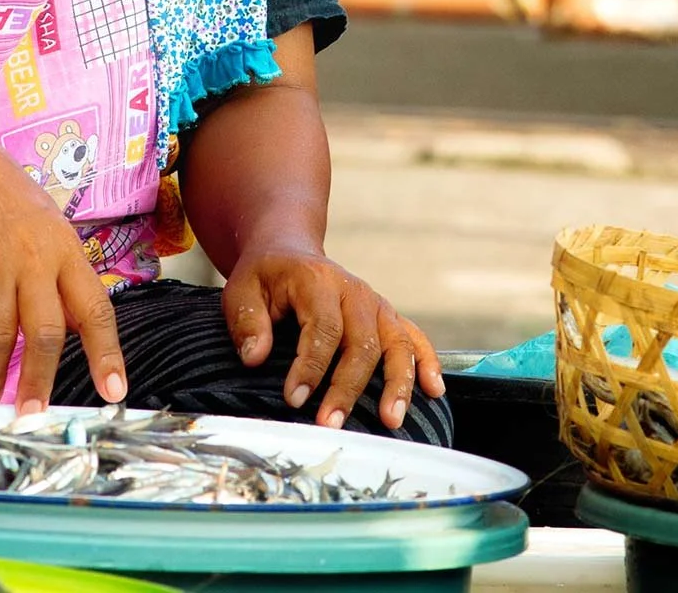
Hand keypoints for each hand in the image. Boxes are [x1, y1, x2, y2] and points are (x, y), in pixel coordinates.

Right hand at [0, 103, 124, 413]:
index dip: (107, 354)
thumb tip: (69, 324)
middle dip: (41, 379)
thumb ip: (57, 272)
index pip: (95, 310)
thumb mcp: (44, 223)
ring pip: (1, 333)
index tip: (114, 392)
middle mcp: (35, 258)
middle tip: (33, 416)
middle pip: (47, 332)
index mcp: (66, 249)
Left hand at [223, 245, 444, 431]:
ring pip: (397, 344)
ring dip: (396, 384)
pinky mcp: (388, 317)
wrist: (289, 252)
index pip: (322, 328)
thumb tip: (255, 358)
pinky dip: (428, 363)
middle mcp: (355, 292)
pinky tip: (436, 391)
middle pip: (362, 343)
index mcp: (318, 281)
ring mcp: (376, 305)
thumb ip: (247, 322)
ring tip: (391, 420)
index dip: (311, 366)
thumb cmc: (265, 278)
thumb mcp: (241, 290)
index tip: (294, 399)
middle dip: (347, 388)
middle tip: (329, 424)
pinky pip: (415, 338)